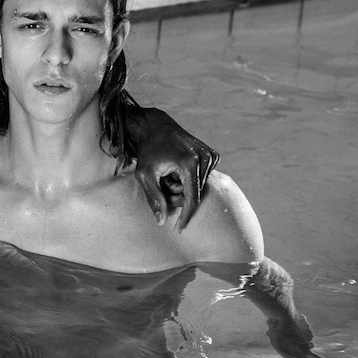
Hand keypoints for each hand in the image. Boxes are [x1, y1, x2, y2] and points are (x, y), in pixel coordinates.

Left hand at [129, 106, 219, 230]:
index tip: (179, 230)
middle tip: (163, 184)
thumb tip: (161, 222)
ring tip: (168, 175)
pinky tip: (177, 170)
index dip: (186, 216)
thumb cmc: (147, 152)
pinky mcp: (213, 156)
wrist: (156, 127)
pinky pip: (202, 179)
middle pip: (196, 194)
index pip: (192, 198)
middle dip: (179, 197)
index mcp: (190, 162)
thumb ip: (153, 198)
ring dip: (183, 188)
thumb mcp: (144, 175)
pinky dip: (189, 181)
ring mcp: (211, 156)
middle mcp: (205, 158)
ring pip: (200, 188)